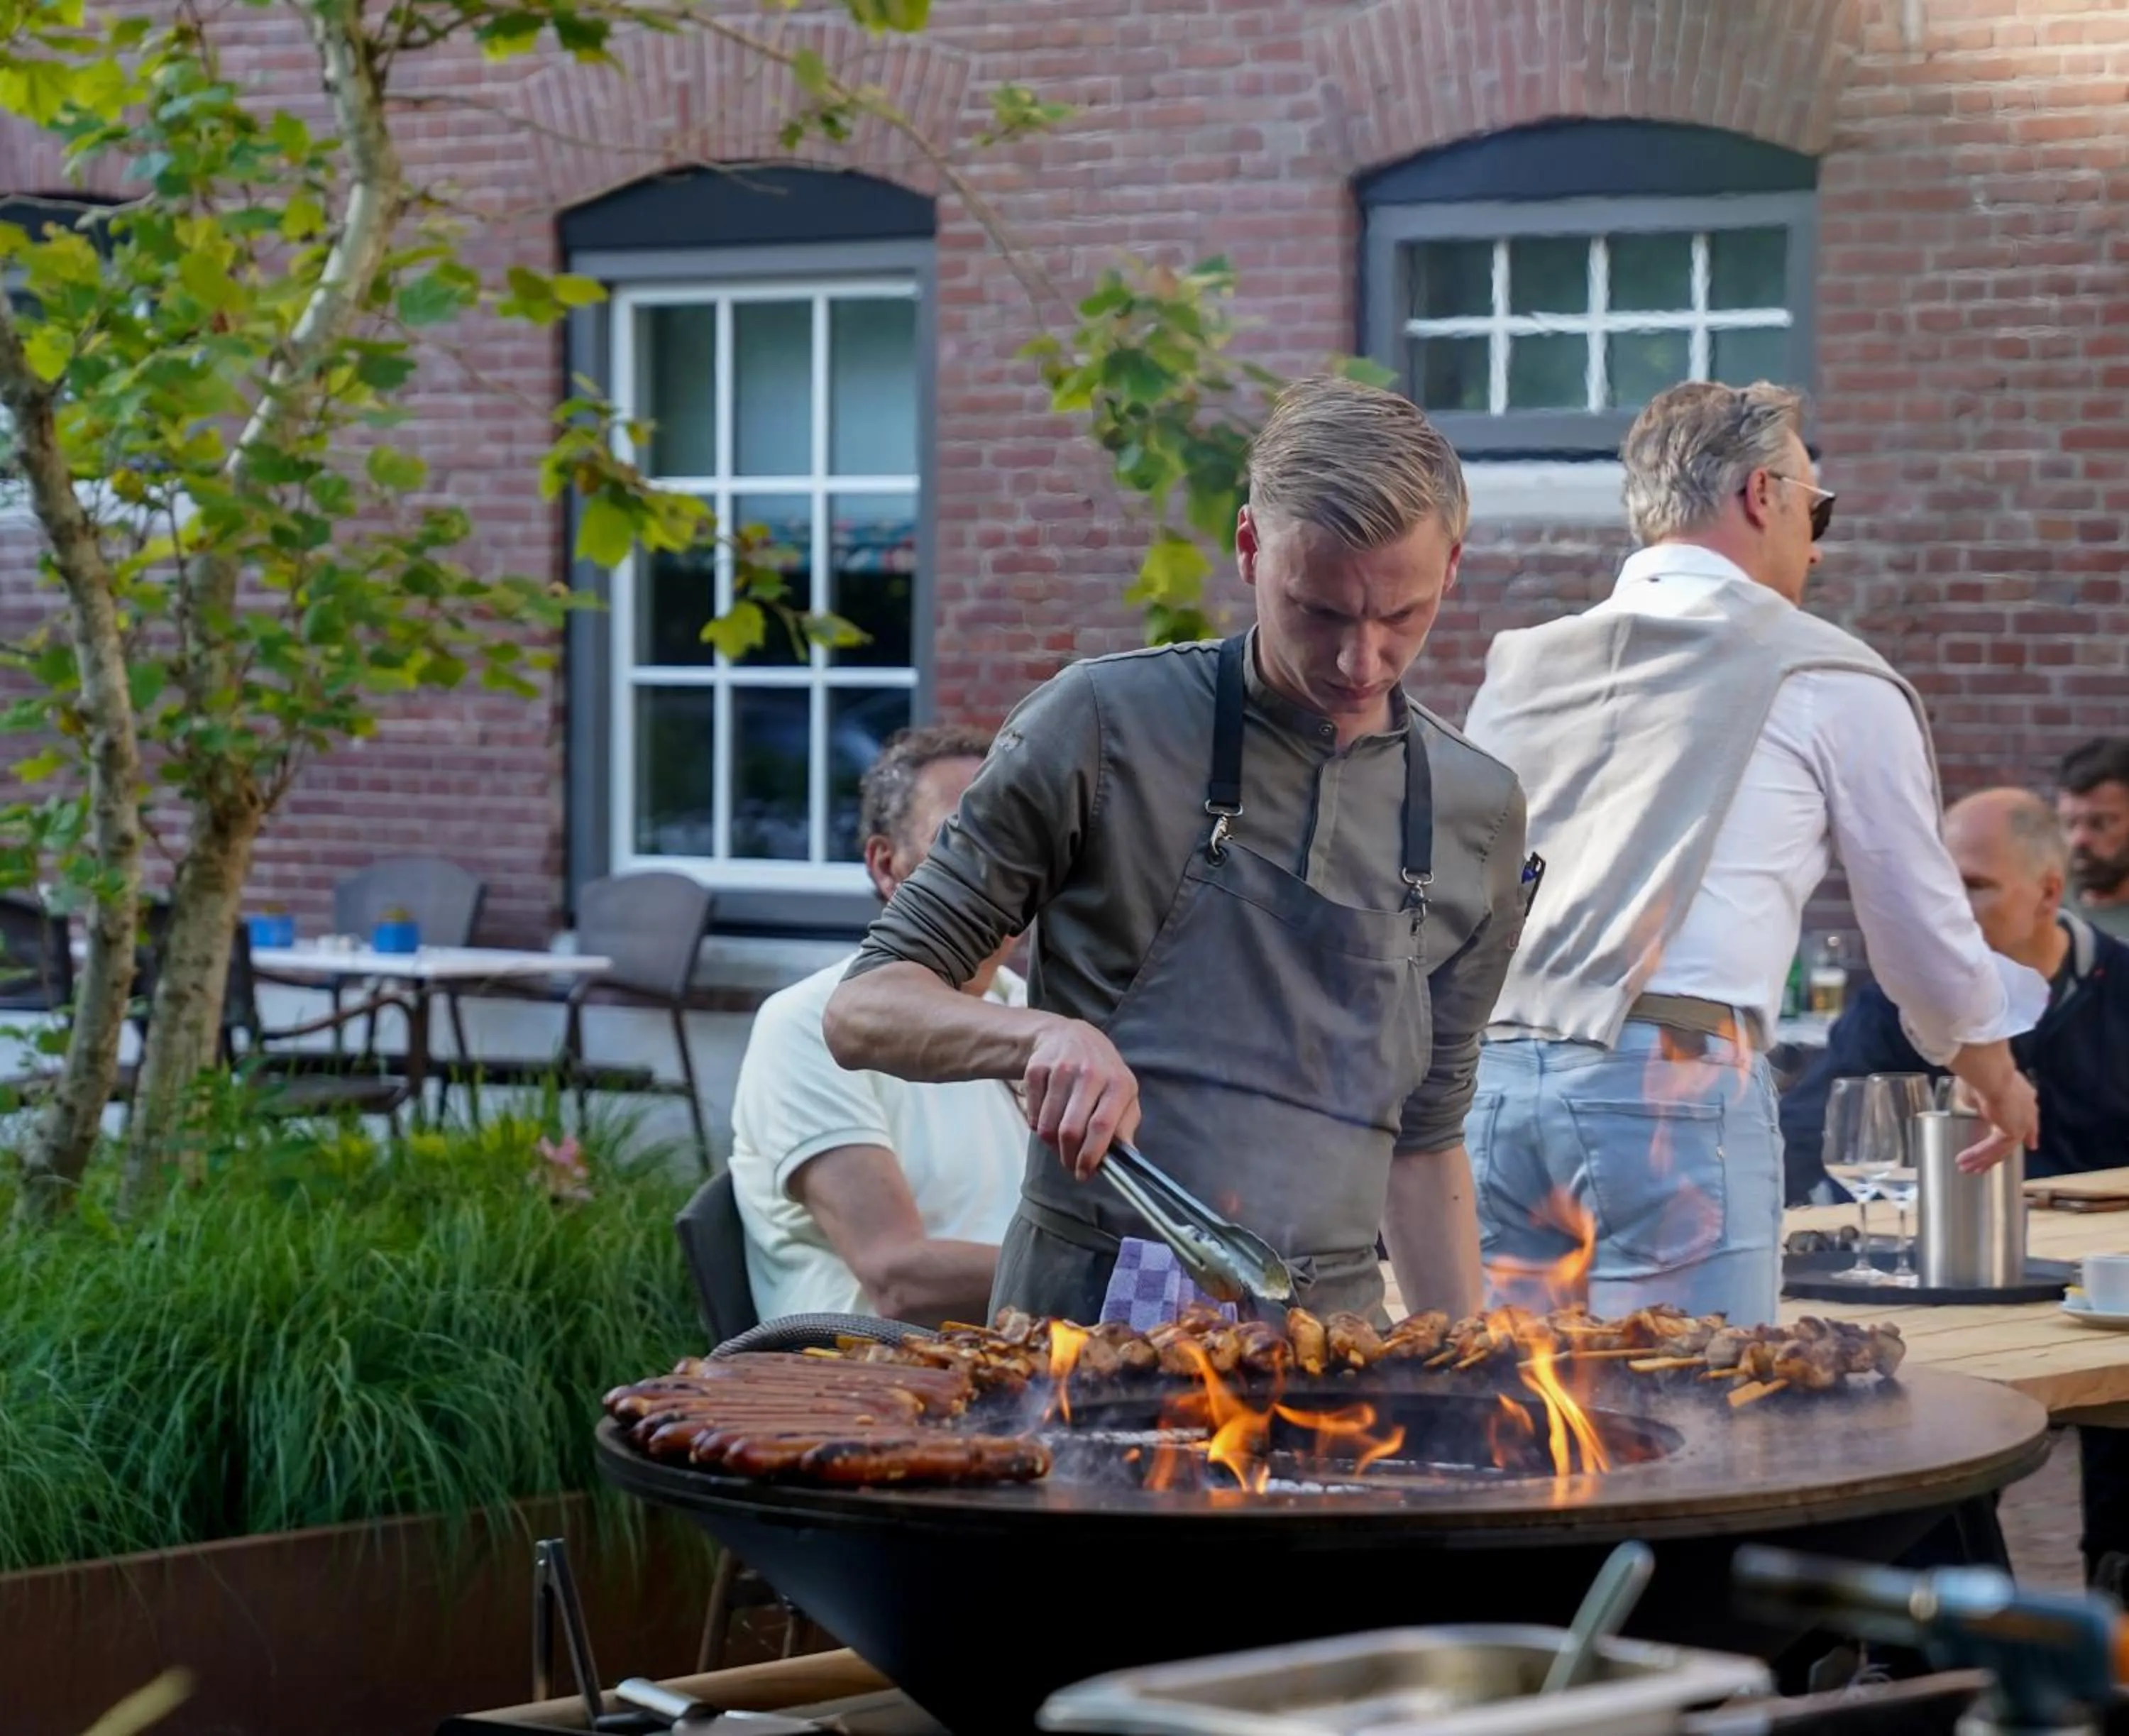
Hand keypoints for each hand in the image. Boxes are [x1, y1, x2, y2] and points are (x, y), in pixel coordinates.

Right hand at [1021, 1017, 1139, 1180]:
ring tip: (1059, 1142)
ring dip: (1052, 1144)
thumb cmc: (1103, 1074)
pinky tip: (1048, 1118)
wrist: (1070, 1036)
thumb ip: (1125, 1126)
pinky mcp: (1036, 1068)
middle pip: (1071, 1130)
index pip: (1101, 1127)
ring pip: (1048, 1126)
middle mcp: (1090, 1073)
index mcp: (1118, 1083)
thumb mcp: (1124, 1094)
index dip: (1091, 1156)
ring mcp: (1061, 1068)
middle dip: (1068, 1156)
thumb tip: (1127, 1159)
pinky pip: (1032, 1114)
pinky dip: (1038, 1126)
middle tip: (1069, 1164)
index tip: (1084, 1174)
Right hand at [1955, 1067, 2039, 1173]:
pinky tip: (1965, 1160)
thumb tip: (1978, 1109)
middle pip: (2014, 1139)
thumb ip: (1982, 1103)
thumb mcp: (1980, 1092)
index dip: (2030, 1133)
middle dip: (1998, 1154)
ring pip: (2001, 1148)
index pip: (2030, 1120)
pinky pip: (1992, 1147)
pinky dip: (1977, 1154)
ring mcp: (2021, 1124)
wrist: (1990, 1074)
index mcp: (2023, 1098)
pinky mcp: (2012, 1133)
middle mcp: (2026, 1113)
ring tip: (1967, 1169)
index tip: (2031, 1145)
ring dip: (1983, 1159)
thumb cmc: (1982, 1077)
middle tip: (1986, 1167)